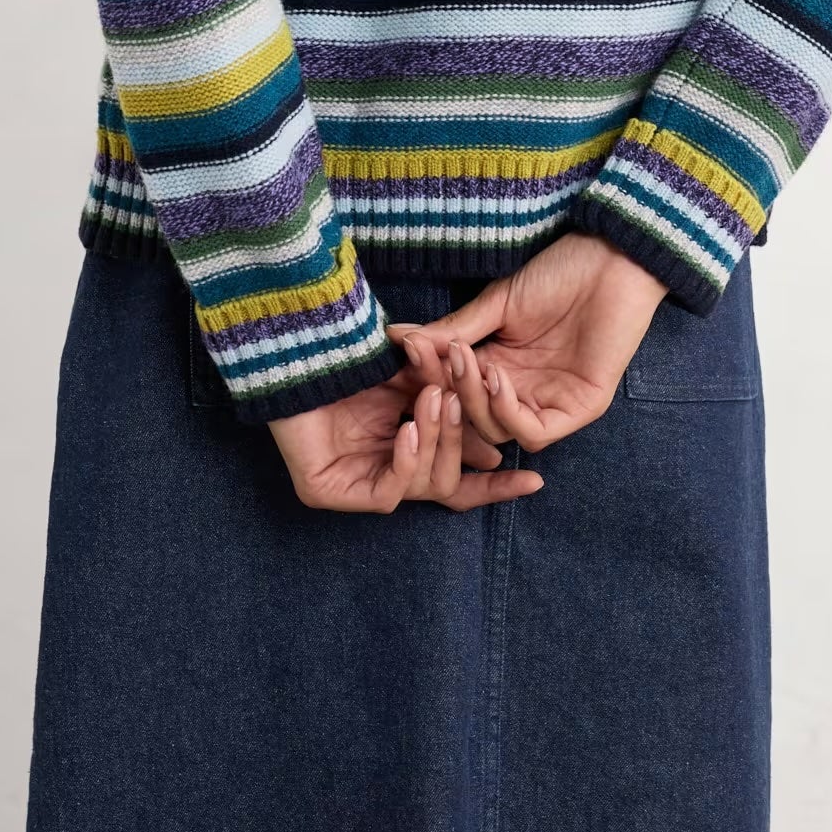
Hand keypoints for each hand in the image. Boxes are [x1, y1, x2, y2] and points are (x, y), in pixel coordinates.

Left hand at [267, 345, 545, 511]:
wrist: (298, 339)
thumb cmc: (353, 352)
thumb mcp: (416, 378)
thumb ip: (451, 403)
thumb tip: (498, 444)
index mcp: (401, 452)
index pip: (455, 483)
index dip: (493, 485)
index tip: (534, 480)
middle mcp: (378, 475)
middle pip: (445, 485)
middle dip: (462, 442)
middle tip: (464, 403)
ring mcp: (352, 487)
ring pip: (422, 485)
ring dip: (436, 440)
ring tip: (435, 402)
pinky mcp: (328, 492)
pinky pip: (387, 490)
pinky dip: (405, 459)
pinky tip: (408, 430)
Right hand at [385, 231, 669, 454]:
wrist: (612, 256)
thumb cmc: (560, 272)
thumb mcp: (498, 303)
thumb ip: (453, 329)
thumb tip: (398, 336)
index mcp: (501, 368)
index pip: (455, 392)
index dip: (429, 379)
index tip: (407, 353)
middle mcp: (525, 392)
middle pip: (472, 419)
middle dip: (450, 392)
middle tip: (440, 357)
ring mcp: (553, 402)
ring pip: (499, 430)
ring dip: (477, 401)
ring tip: (470, 363)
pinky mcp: (581, 408)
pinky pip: (536, 432)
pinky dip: (509, 412)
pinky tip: (496, 378)